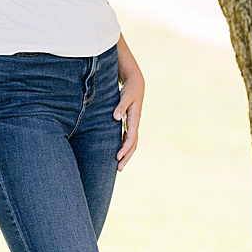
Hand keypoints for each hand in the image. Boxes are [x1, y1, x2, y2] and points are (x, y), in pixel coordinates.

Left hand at [114, 43, 143, 170]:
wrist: (136, 82)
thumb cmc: (129, 88)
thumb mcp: (125, 96)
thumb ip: (120, 106)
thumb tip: (116, 118)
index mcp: (134, 119)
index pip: (131, 138)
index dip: (124, 149)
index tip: (117, 157)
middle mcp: (135, 123)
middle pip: (132, 144)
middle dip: (126, 157)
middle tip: (118, 169)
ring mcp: (133, 124)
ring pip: (131, 143)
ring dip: (126, 154)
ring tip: (119, 165)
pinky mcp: (130, 122)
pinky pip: (128, 138)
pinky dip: (124, 146)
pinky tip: (118, 152)